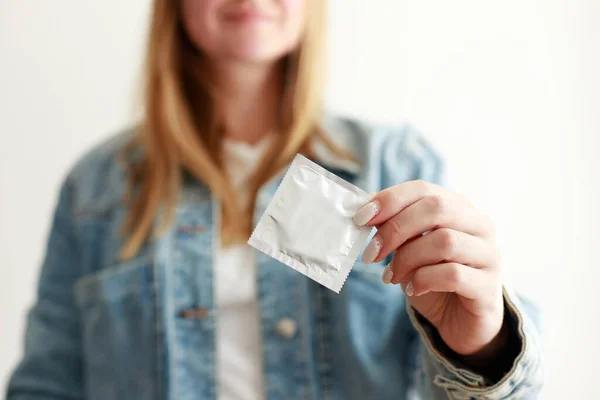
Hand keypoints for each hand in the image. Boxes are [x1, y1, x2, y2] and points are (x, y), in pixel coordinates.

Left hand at [353, 181, 503, 356]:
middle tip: (371, 253)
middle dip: (395, 229)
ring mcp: (489, 255)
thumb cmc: (432, 278)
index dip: (390, 200)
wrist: (459, 321)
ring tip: (391, 276)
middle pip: (436, 208)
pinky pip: (454, 274)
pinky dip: (424, 280)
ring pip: (445, 241)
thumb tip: (365, 210)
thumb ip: (394, 226)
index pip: (423, 189)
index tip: (360, 219)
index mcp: (459, 208)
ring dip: (407, 259)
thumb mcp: (409, 248)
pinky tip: (413, 289)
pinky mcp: (489, 287)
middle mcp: (479, 225)